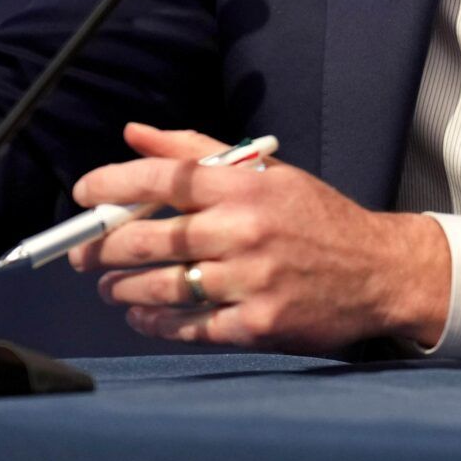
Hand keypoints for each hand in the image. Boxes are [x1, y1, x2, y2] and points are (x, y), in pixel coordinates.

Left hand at [68, 125, 451, 353]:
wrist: (378, 271)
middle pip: (149, 239)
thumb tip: (135, 134)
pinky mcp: (257, 324)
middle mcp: (245, 230)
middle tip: (84, 253)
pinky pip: (188, 326)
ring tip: (111, 286)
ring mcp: (251, 281)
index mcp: (245, 185)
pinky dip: (154, 322)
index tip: (83, 194)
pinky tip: (142, 315)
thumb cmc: (316, 217)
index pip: (162, 178)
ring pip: (161, 287)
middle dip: (102, 247)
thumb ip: (197, 150)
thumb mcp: (266, 172)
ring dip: (122, 288)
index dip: (111, 184)